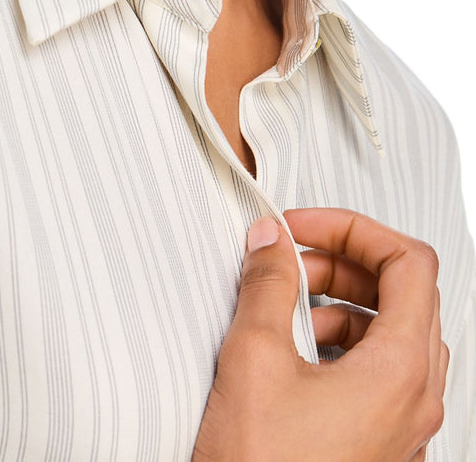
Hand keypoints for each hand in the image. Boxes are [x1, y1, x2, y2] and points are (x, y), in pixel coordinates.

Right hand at [192, 208, 447, 461]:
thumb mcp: (254, 360)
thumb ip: (266, 286)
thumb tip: (271, 241)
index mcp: (399, 371)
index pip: (409, 263)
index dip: (354, 229)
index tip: (304, 228)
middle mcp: (414, 399)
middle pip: (404, 294)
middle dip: (343, 264)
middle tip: (290, 259)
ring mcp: (401, 426)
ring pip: (391, 334)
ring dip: (340, 303)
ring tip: (286, 306)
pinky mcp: (378, 442)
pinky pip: (377, 371)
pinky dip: (340, 342)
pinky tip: (293, 351)